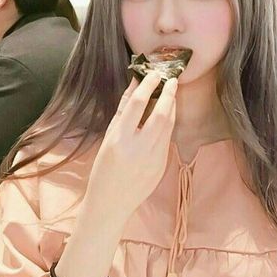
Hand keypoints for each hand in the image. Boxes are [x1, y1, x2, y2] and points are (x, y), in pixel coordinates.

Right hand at [86, 72, 176, 221]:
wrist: (111, 203)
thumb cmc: (104, 169)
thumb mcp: (108, 139)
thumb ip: (122, 112)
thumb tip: (134, 85)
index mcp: (120, 140)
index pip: (136, 105)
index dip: (147, 86)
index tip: (154, 73)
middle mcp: (139, 149)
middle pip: (160, 114)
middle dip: (168, 94)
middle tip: (171, 79)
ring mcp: (154, 158)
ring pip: (168, 125)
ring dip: (172, 107)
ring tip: (171, 93)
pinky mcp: (162, 165)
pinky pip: (168, 138)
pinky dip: (168, 123)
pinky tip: (167, 114)